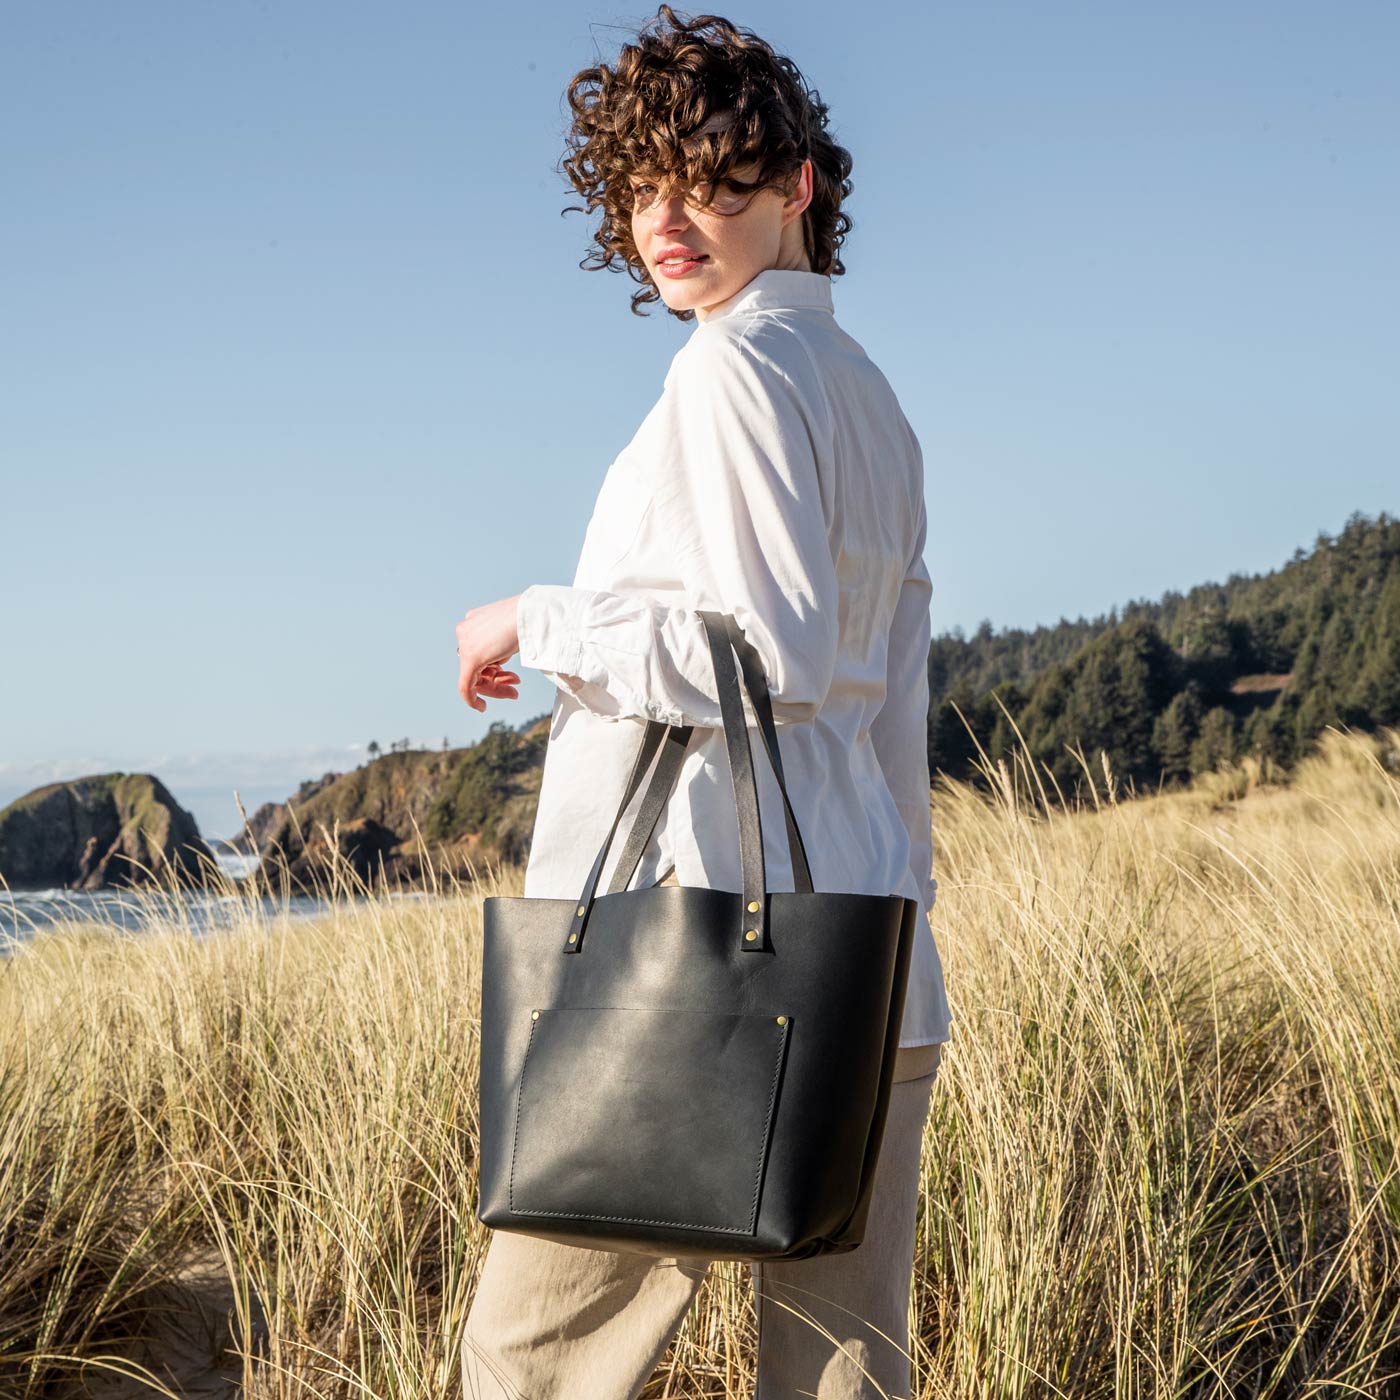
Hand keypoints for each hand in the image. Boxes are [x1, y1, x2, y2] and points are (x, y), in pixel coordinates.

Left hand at [456, 595, 522, 712]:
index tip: (509, 677)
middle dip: (496, 681)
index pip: (480, 652)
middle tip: (514, 690)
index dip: (495, 669)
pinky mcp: (470, 658)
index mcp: (474, 620)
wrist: (532, 613)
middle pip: (477, 666)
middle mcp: (465, 631)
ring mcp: (466, 644)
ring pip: (475, 676)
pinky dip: (472, 699)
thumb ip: (500, 643)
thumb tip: (500, 659)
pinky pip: (465, 685)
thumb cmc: (530, 618)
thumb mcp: (511, 631)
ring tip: (515, 691)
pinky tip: (481, 707)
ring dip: (495, 688)